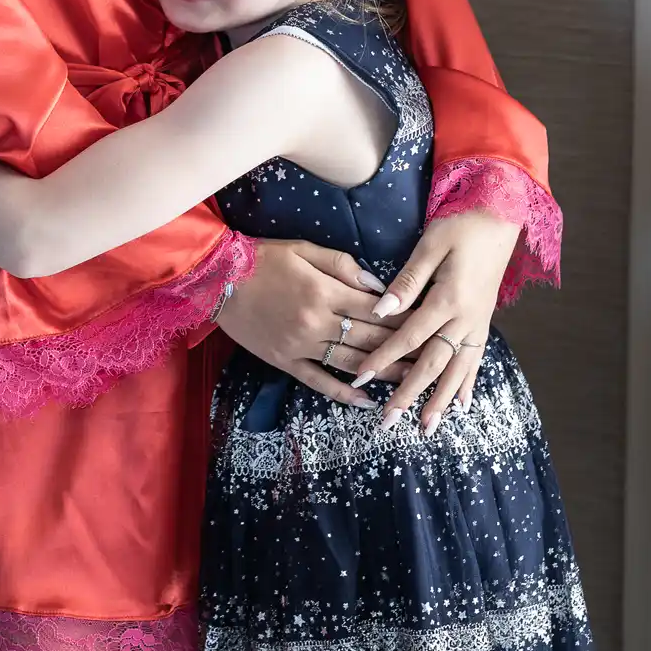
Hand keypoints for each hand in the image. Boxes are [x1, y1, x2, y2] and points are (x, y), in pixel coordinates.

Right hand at [218, 241, 416, 406]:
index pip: (375, 309)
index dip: (404, 318)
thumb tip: (378, 285)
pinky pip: (318, 380)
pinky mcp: (284, 361)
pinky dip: (342, 393)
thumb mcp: (304, 249)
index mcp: (324, 291)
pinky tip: (365, 401)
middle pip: (369, 339)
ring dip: (383, 374)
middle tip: (432, 358)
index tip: (428, 324)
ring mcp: (299, 345)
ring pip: (350, 364)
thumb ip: (343, 265)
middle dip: (403, 349)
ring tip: (412, 382)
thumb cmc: (263, 259)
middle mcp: (316, 322)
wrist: (217, 279)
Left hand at [353, 211, 520, 430]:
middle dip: (409, 394)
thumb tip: (382, 310)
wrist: (500, 216)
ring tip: (426, 427)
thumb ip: (407, 280)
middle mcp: (465, 319)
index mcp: (448, 299)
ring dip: (440, 400)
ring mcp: (478, 323)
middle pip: (432, 364)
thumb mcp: (430, 245)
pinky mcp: (484, 322)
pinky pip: (475, 360)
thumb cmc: (461, 226)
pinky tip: (461, 406)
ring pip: (456, 370)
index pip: (408, 337)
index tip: (359, 376)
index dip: (382, 358)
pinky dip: (467, 384)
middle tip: (389, 422)